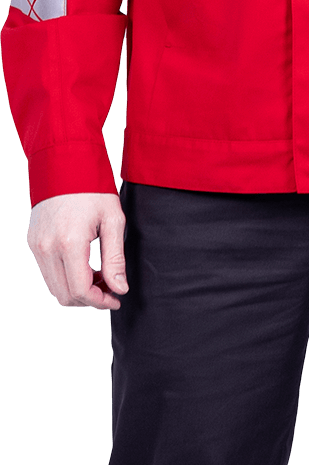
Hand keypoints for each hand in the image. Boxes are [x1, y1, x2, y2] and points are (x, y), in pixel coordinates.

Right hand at [27, 192, 128, 309]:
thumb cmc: (91, 188)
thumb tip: (119, 288)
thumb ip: (115, 258)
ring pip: (54, 287)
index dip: (100, 302)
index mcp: (69, 243)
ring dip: (77, 290)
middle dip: (89, 300)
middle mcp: (47, 248)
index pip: (81, 291)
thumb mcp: (112, 220)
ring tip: (99, 277)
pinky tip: (84, 267)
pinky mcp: (32, 242)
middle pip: (65, 295)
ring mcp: (36, 246)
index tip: (116, 299)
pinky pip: (47, 273)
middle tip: (110, 289)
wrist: (64, 163)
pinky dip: (66, 278)